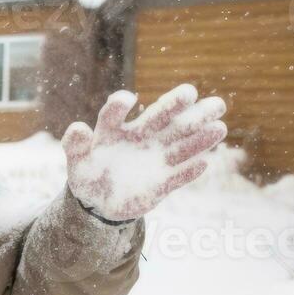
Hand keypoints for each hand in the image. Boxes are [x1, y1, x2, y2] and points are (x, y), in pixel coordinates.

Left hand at [61, 84, 226, 220]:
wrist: (101, 202)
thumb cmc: (88, 176)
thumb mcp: (76, 162)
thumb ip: (75, 145)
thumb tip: (79, 127)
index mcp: (114, 130)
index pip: (115, 113)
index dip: (119, 105)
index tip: (127, 99)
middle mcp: (140, 139)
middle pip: (161, 119)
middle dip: (177, 106)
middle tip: (191, 92)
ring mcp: (154, 159)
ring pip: (179, 145)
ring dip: (198, 137)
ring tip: (219, 126)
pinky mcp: (161, 183)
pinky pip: (178, 176)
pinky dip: (189, 171)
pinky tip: (204, 164)